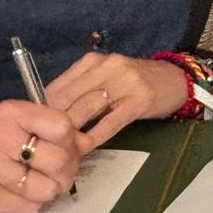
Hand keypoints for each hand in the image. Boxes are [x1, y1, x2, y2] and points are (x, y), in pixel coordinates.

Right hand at [0, 102, 81, 212]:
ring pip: (46, 188)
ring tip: (40, 186)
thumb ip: (46, 128)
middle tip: (60, 174)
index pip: (61, 125)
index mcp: (10, 112)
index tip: (67, 148)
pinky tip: (21, 196)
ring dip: (50, 191)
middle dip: (67, 171)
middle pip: (59, 160)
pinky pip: (27, 208)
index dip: (72, 141)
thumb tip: (87, 143)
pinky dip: (31, 205)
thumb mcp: (8, 120)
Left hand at [43, 51, 189, 152]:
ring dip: (73, 133)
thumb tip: (49, 115)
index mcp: (92, 61)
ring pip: (86, 110)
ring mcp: (124, 82)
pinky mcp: (139, 100)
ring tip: (64, 151)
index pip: (57, 87)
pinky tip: (87, 148)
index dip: (44, 112)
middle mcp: (106, 66)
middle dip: (55, 125)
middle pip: (68, 99)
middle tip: (47, 146)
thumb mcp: (104, 78)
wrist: (175, 79)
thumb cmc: (134, 82)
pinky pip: (110, 121)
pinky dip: (95, 137)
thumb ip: (80, 90)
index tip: (37, 131)